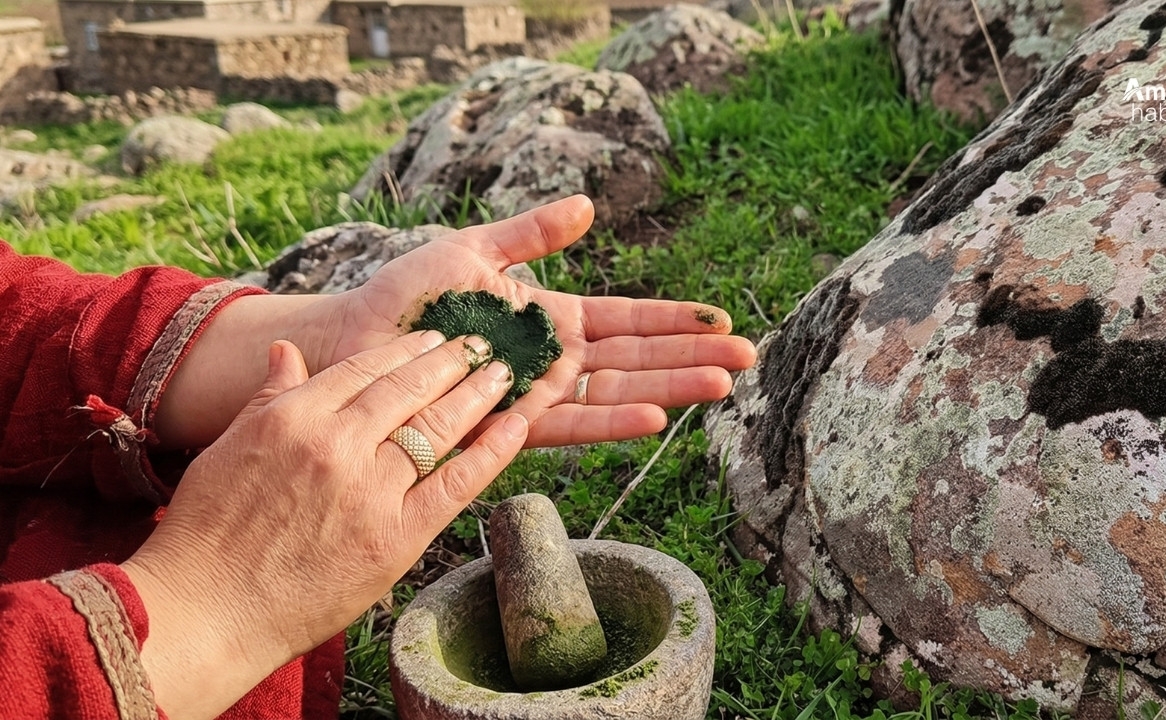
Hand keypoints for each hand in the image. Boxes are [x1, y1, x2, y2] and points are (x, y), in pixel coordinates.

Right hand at [123, 331, 526, 718]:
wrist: (208, 609)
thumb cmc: (208, 532)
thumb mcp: (227, 447)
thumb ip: (267, 395)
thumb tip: (286, 348)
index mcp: (293, 417)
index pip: (363, 369)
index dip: (405, 351)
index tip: (432, 339)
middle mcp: (337, 445)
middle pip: (408, 390)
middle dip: (450, 363)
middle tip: (480, 345)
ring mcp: (370, 490)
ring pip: (438, 428)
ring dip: (477, 394)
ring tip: (502, 373)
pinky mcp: (397, 535)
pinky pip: (457, 483)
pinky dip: (493, 452)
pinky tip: (517, 425)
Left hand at [315, 195, 757, 445]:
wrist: (354, 340)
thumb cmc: (407, 296)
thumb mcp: (475, 250)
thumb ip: (531, 233)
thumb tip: (587, 206)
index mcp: (550, 319)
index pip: (628, 320)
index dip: (674, 320)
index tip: (721, 319)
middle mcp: (552, 361)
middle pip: (636, 358)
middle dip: (692, 358)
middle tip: (748, 358)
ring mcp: (534, 393)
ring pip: (615, 391)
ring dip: (668, 389)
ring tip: (720, 386)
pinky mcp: (507, 422)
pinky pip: (567, 422)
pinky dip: (610, 419)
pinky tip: (652, 416)